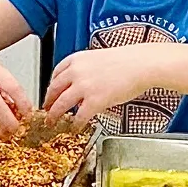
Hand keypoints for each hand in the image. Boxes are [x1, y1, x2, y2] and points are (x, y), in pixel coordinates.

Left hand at [43, 44, 164, 126]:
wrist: (141, 64)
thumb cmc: (127, 61)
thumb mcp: (99, 59)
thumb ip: (86, 70)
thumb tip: (82, 83)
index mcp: (76, 59)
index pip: (55, 74)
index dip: (51, 87)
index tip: (51, 93)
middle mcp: (76, 72)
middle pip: (54, 90)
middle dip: (48, 102)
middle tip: (46, 110)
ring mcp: (83, 87)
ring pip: (61, 104)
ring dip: (54, 115)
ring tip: (52, 122)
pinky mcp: (94, 101)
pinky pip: (79, 116)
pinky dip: (75, 124)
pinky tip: (75, 127)